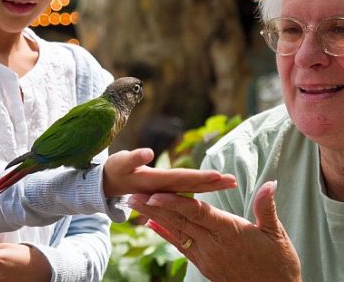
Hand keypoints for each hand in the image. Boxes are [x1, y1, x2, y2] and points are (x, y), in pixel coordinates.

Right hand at [102, 148, 236, 196]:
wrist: (110, 184)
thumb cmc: (117, 168)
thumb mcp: (122, 161)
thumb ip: (135, 157)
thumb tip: (148, 153)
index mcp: (156, 183)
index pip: (182, 180)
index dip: (200, 178)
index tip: (217, 176)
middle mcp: (164, 189)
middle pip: (193, 186)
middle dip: (213, 184)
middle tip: (233, 180)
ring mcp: (167, 191)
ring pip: (193, 189)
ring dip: (212, 185)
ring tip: (230, 182)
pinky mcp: (168, 190)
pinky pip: (188, 189)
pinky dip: (203, 186)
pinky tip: (216, 184)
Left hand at [128, 181, 300, 281]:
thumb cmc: (279, 264)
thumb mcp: (277, 234)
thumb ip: (267, 207)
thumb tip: (271, 182)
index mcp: (230, 232)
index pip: (198, 213)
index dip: (175, 202)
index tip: (156, 193)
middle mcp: (214, 245)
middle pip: (180, 221)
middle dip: (155, 207)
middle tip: (133, 194)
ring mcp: (207, 257)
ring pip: (177, 233)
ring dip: (155, 217)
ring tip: (135, 206)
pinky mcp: (204, 265)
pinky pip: (181, 246)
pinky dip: (166, 233)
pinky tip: (152, 224)